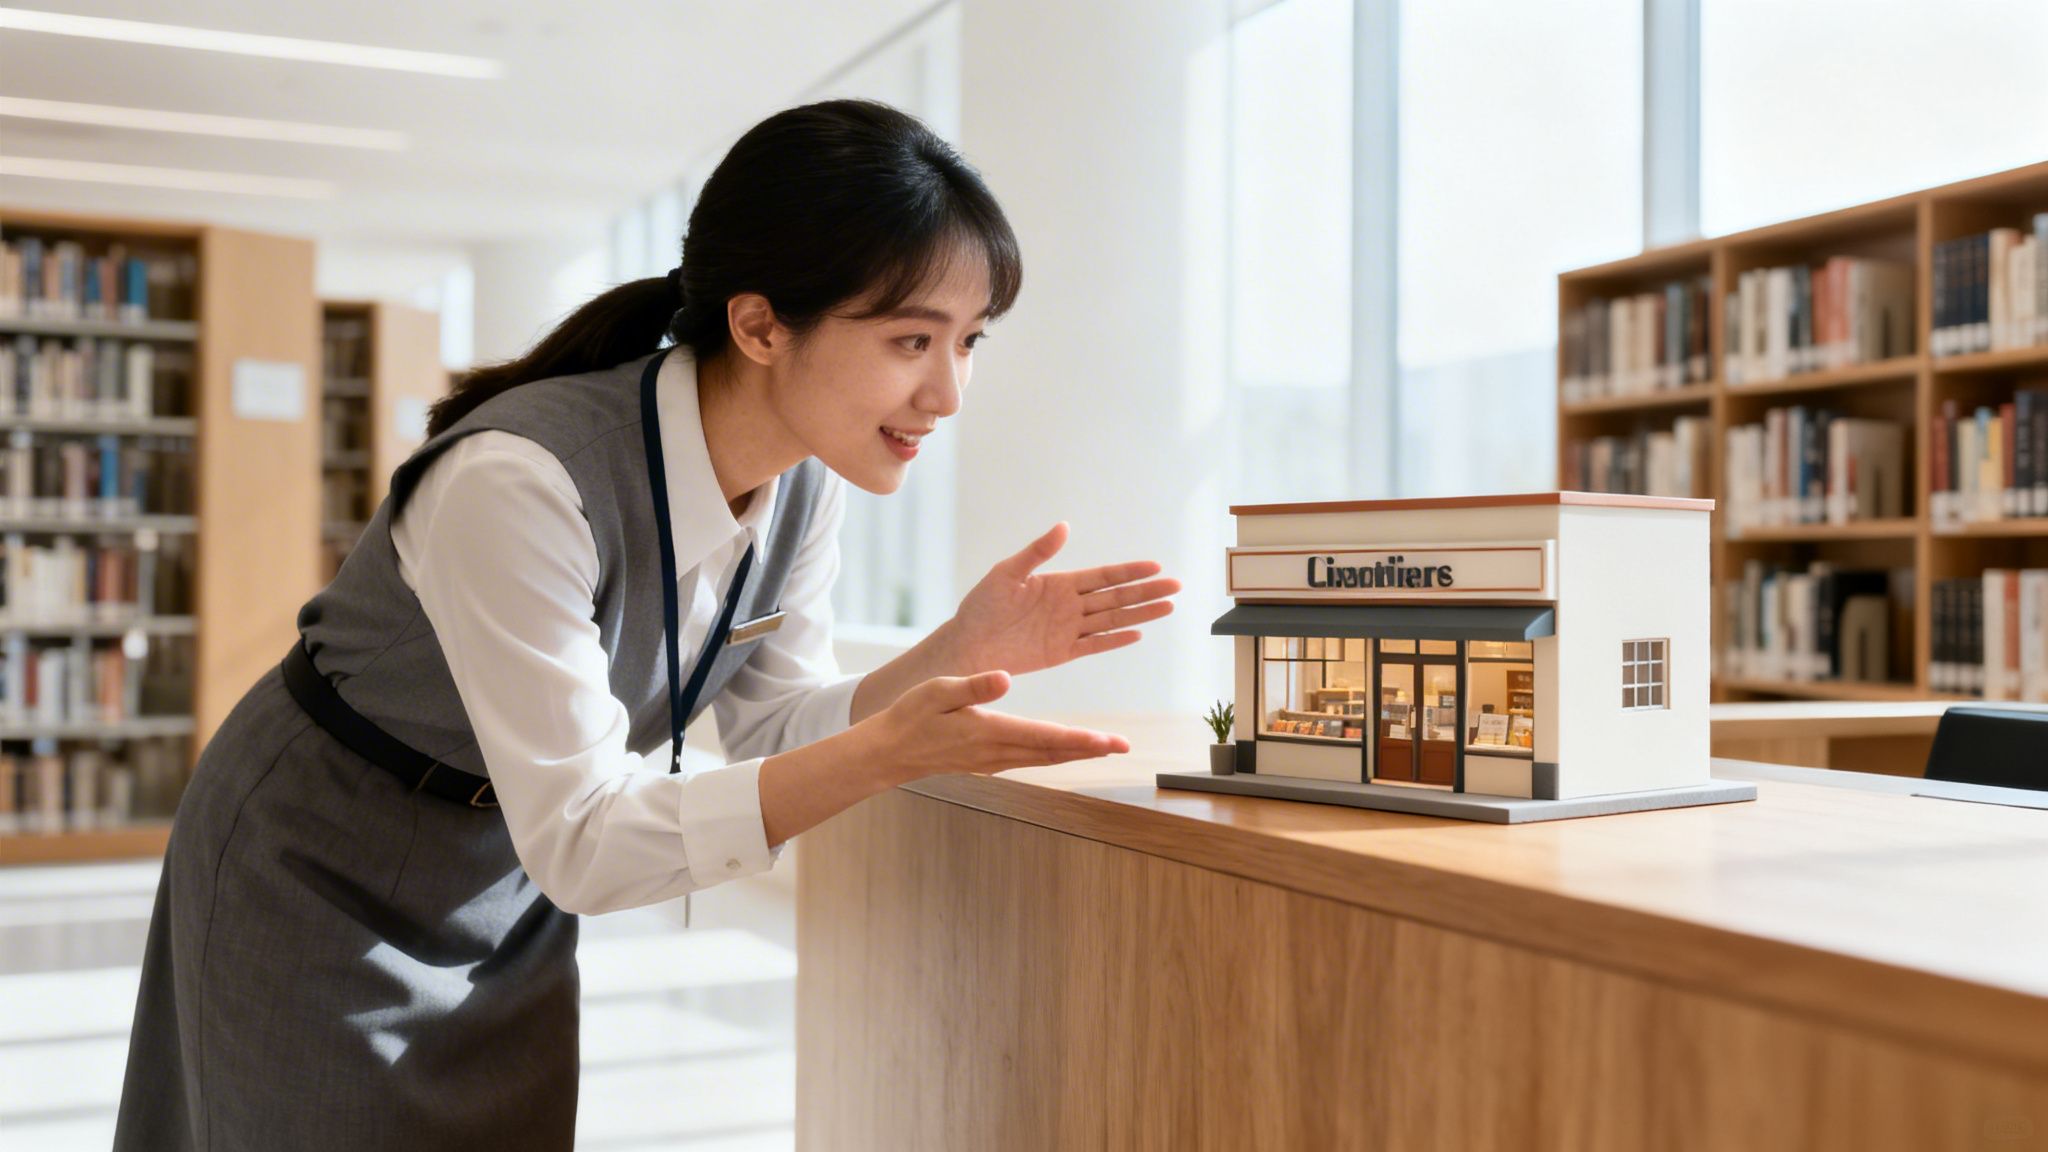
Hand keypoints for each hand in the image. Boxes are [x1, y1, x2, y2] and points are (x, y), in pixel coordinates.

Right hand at [872, 670, 1129, 780]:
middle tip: (1123, 746)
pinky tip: (1065, 749)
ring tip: (1104, 747)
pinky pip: (1031, 759)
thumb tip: (1005, 678)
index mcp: (989, 731)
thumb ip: (974, 685)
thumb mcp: (938, 691)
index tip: (1108, 741)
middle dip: (1090, 749)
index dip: (1079, 739)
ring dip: (1076, 753)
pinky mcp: (989, 761)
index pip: (1044, 736)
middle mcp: (997, 751)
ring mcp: (994, 760)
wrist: (889, 752)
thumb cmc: (911, 717)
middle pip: (1054, 752)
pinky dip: (1054, 753)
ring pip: (1045, 758)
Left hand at [942, 523, 1179, 676]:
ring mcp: (1068, 630)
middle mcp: (1069, 605)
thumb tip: (1064, 527)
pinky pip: (1094, 645)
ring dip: (1140, 614)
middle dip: (1146, 591)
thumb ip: (1037, 552)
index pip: (1102, 576)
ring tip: (1167, 608)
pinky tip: (1137, 633)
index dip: (1129, 571)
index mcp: (1058, 583)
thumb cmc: (981, 606)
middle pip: (1115, 597)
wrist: (967, 645)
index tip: (1155, 566)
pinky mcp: (1061, 652)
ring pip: (1112, 620)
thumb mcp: (1007, 573)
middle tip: (1175, 586)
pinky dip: (1115, 641)